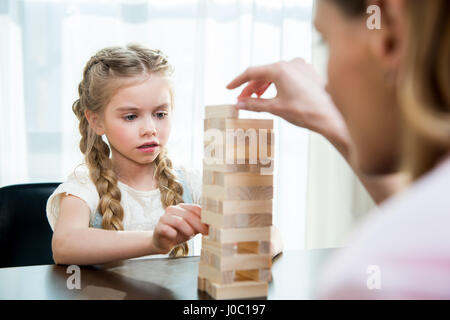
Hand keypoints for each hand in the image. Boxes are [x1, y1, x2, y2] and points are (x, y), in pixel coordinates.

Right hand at [152, 203, 208, 253]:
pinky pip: (168, 230)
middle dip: (199, 225)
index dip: (204, 217)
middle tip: (205, 233)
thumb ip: (201, 224)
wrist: (164, 243)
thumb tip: (216, 224)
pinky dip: (174, 234)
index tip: (211, 226)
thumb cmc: (180, 233)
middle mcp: (172, 209)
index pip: (195, 208)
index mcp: (181, 207)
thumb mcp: (193, 228)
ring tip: (192, 235)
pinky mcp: (159, 227)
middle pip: (189, 215)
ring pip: (179, 221)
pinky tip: (175, 237)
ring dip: (188, 229)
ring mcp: (164, 218)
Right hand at [226, 58, 350, 151]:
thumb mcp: (275, 108)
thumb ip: (254, 105)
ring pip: (275, 74)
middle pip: (263, 73)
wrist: (330, 116)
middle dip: (251, 87)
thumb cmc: (305, 112)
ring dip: (263, 86)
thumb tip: (238, 105)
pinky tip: (272, 94)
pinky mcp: (308, 72)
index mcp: (280, 69)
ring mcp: (300, 66)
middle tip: (241, 100)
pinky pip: (286, 75)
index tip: (229, 88)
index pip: (252, 72)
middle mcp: (290, 63)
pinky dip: (276, 84)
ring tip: (255, 99)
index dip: (238, 81)